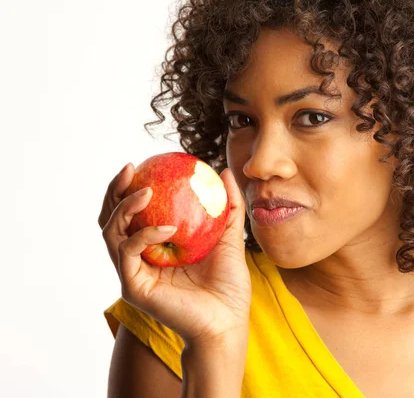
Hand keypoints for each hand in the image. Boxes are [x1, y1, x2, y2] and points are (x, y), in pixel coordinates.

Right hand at [99, 162, 250, 344]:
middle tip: (131, 168)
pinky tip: (166, 226)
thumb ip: (228, 206)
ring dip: (124, 207)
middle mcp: (138, 259)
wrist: (228, 320)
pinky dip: (143, 235)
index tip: (143, 164)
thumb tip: (225, 172)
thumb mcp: (230, 237)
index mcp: (155, 247)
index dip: (130, 187)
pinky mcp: (134, 287)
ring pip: (111, 233)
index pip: (132, 214)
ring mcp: (133, 274)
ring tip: (146, 191)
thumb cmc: (228, 285)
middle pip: (111, 219)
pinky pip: (128, 253)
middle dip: (115, 191)